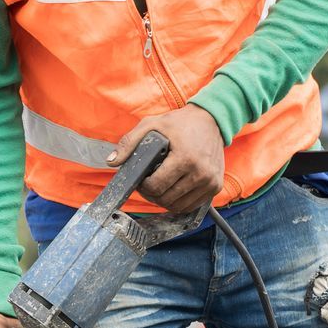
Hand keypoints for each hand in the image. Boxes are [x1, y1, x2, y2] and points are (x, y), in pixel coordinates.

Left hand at [107, 106, 224, 212]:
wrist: (212, 120)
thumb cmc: (180, 123)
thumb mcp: (152, 125)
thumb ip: (130, 142)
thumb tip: (111, 162)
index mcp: (186, 158)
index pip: (156, 187)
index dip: (144, 186)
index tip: (143, 179)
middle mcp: (201, 173)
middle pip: (166, 200)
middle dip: (152, 194)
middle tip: (149, 183)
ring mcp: (210, 182)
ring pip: (177, 207)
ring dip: (165, 200)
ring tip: (161, 186)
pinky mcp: (215, 187)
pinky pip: (190, 206)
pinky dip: (179, 202)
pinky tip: (174, 189)